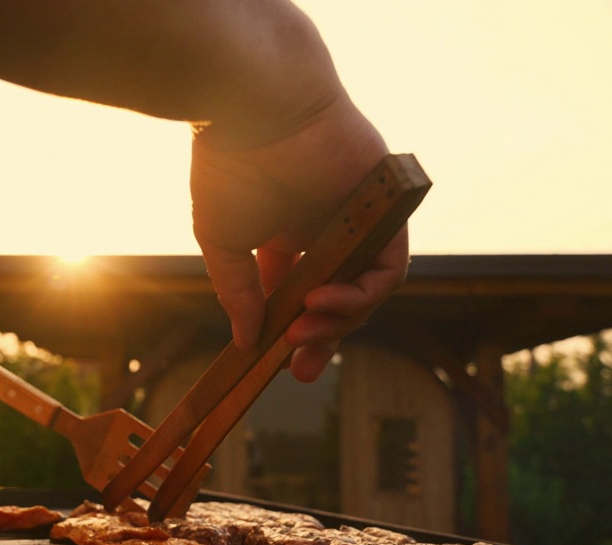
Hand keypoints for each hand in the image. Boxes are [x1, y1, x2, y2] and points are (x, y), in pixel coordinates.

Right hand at [190, 97, 408, 381]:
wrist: (255, 109)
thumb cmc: (230, 164)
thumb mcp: (222, 241)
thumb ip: (239, 290)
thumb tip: (245, 341)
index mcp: (289, 239)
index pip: (301, 297)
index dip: (294, 334)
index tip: (281, 367)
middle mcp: (328, 232)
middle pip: (339, 301)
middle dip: (324, 339)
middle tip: (303, 368)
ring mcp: (359, 223)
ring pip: (365, 291)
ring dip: (341, 320)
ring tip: (306, 328)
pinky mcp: (386, 211)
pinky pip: (389, 267)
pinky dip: (362, 294)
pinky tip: (326, 301)